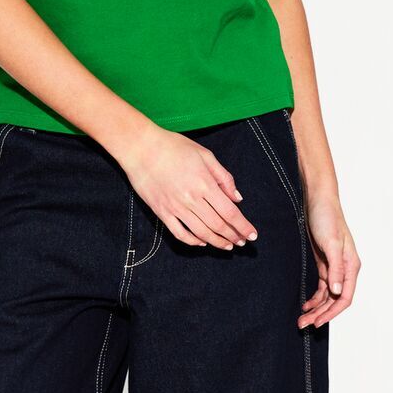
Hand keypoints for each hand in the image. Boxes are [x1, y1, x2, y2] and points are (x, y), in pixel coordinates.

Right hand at [119, 125, 258, 248]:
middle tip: (242, 242)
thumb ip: (223, 177)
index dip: (243, 226)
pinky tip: (201, 242)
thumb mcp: (205, 154)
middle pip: (218, 225)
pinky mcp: (161, 212)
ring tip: (227, 246)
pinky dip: (192, 241)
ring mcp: (175, 208)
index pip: (230, 212)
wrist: (140, 147)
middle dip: (233, 236)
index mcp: (205, 184)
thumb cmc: (174, 146)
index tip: (252, 235)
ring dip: (217, 242)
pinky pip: (179, 233)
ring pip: (201, 233)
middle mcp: (192, 199)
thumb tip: (237, 198)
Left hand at [298, 193, 360, 328]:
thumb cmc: (328, 218)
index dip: (331, 313)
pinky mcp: (325, 264)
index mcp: (351, 266)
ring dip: (316, 309)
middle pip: (335, 300)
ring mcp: (335, 267)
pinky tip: (306, 304)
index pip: (344, 297)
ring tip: (302, 319)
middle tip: (304, 325)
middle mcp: (345, 269)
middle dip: (321, 314)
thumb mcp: (331, 243)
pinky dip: (314, 298)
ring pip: (328, 296)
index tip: (317, 322)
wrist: (318, 201)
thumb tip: (337, 291)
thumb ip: (335, 268)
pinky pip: (322, 287)